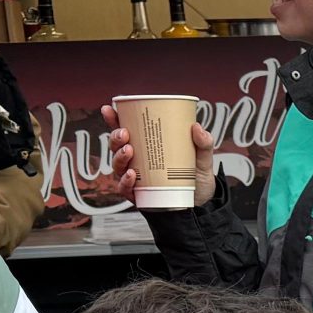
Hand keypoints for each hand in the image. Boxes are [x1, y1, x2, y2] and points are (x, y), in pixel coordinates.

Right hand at [88, 105, 218, 205]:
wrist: (202, 204)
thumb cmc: (196, 177)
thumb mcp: (203, 158)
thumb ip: (203, 142)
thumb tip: (197, 127)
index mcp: (148, 146)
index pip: (126, 129)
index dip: (113, 119)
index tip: (109, 109)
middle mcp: (137, 160)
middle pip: (117, 146)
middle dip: (116, 138)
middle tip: (125, 133)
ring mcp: (136, 178)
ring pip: (117, 166)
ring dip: (119, 157)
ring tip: (129, 151)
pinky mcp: (138, 195)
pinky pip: (124, 188)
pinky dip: (125, 181)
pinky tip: (132, 174)